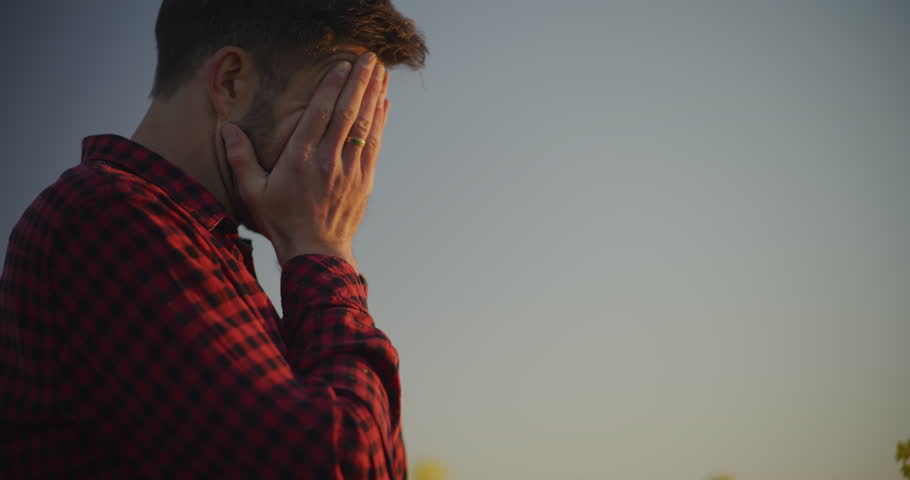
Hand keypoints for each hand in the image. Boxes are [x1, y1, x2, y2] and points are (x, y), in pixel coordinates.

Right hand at [222, 52, 389, 268]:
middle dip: (359, 83)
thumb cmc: (281, 222)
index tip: (341, 65)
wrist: (316, 253)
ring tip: (381, 73)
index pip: (319, 115)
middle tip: (370, 59)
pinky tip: (384, 105)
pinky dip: (380, 123)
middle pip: (347, 114)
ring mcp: (349, 171)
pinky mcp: (364, 181)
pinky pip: (374, 145)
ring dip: (373, 97)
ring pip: (364, 127)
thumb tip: (228, 129)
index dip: (331, 87)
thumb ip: (241, 159)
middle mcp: (327, 162)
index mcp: (299, 160)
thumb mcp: (252, 193)